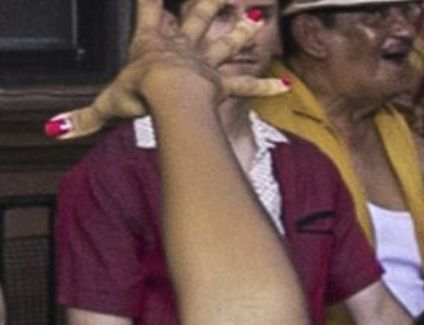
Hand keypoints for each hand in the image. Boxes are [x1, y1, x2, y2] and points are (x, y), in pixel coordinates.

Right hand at [44, 0, 284, 141]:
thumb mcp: (105, 105)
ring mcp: (203, 64)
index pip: (147, 11)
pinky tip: (286, 85)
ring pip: (225, 42)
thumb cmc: (137, 95)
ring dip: (240, 31)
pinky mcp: (221, 84)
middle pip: (195, 17)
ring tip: (256, 18)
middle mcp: (180, 48)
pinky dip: (264, 86)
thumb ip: (83, 118)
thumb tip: (55, 130)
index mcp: (150, 44)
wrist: (168, 95)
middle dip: (206, 2)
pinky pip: (245, 85)